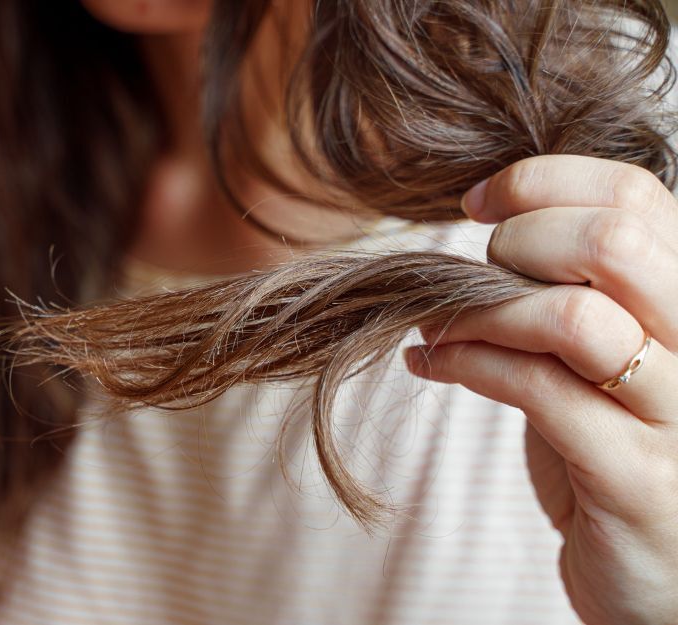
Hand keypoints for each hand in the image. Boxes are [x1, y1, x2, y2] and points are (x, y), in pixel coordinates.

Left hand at [403, 155, 677, 624]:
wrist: (666, 578)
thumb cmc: (622, 447)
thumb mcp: (609, 351)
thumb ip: (575, 286)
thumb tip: (491, 221)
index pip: (634, 194)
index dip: (541, 183)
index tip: (478, 202)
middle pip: (614, 240)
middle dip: (518, 241)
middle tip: (475, 273)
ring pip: (573, 317)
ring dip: (480, 309)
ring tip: (438, 323)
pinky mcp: (634, 477)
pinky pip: (536, 391)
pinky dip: (465, 364)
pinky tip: (430, 363)